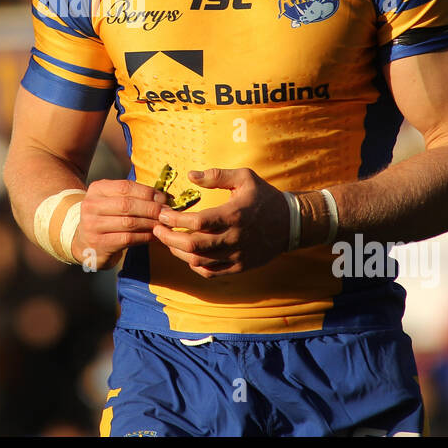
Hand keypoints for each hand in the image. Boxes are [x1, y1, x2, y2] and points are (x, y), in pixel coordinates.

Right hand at [70, 178, 169, 270]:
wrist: (84, 241)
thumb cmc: (106, 217)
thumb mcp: (112, 200)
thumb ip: (132, 196)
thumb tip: (162, 197)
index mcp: (97, 189)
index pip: (125, 187)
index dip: (147, 192)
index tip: (163, 198)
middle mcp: (91, 205)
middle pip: (127, 205)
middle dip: (151, 209)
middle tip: (167, 213)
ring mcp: (92, 225)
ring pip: (129, 223)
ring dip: (150, 224)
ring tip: (163, 225)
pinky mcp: (99, 243)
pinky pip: (128, 239)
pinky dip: (145, 237)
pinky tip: (154, 236)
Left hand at [152, 167, 290, 277]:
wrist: (290, 224)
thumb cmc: (264, 197)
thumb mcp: (244, 177)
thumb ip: (216, 175)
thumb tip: (190, 175)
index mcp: (234, 215)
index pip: (197, 222)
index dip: (175, 220)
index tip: (162, 214)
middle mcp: (235, 238)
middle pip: (193, 245)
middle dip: (169, 238)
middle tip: (157, 229)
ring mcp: (237, 256)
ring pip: (199, 261)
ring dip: (179, 252)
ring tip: (169, 241)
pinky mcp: (240, 267)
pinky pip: (211, 273)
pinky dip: (195, 265)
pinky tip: (188, 254)